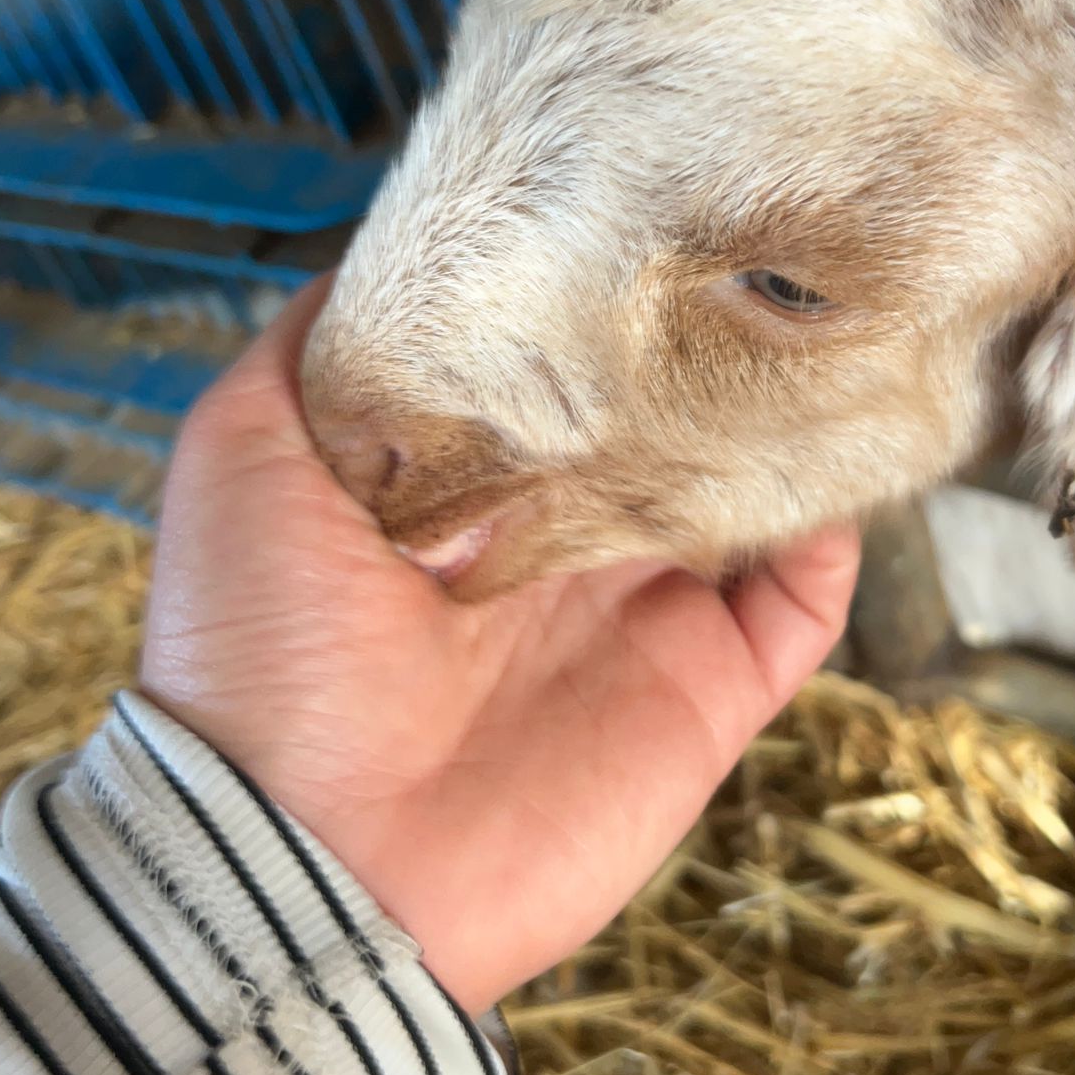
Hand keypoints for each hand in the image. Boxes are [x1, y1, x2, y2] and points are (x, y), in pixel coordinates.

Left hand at [140, 284, 858, 1012]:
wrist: (312, 854)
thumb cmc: (260, 645)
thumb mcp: (243, 452)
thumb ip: (316, 346)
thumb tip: (402, 254)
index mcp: (470, 488)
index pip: (565, 378)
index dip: (604, 308)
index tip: (648, 220)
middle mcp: (564, 544)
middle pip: (669, 428)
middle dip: (710, 357)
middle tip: (757, 265)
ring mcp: (642, 620)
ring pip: (748, 500)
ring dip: (783, 431)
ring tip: (814, 343)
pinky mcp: (707, 694)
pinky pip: (803, 606)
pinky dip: (831, 538)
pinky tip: (831, 467)